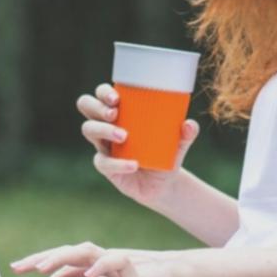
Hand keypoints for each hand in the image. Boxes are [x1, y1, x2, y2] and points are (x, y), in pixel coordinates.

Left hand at [10, 242, 194, 276]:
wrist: (179, 275)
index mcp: (96, 264)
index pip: (64, 264)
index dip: (42, 269)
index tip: (21, 276)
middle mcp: (102, 258)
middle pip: (66, 253)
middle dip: (40, 259)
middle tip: (18, 267)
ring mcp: (116, 259)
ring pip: (84, 252)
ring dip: (61, 258)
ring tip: (42, 268)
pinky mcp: (133, 265)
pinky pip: (114, 261)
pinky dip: (99, 268)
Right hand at [77, 82, 199, 207]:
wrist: (163, 184)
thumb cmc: (166, 153)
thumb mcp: (179, 143)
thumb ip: (187, 133)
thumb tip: (189, 125)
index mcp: (121, 111)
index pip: (102, 93)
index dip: (103, 92)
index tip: (118, 98)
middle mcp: (107, 124)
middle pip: (87, 105)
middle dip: (97, 106)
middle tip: (114, 113)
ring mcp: (103, 145)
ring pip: (89, 130)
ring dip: (103, 129)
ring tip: (124, 136)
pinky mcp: (105, 166)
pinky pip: (103, 162)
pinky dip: (119, 163)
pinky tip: (133, 164)